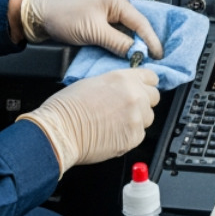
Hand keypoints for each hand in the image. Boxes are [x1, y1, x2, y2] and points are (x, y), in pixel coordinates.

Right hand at [18, 68, 159, 172]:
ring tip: (115, 122)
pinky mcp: (133, 137)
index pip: (151, 78)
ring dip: (137, 119)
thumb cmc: (67, 107)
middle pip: (153, 98)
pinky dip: (129, 135)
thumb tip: (125, 89)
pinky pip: (139, 135)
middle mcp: (134, 96)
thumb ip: (117, 85)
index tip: (142, 89)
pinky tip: (112, 133)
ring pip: (148, 118)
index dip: (145, 84)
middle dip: (142, 102)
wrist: (60, 131)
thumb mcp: (93, 82)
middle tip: (125, 108)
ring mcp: (136, 118)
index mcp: (124, 78)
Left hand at [19, 0, 163, 59]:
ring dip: (132, 46)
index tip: (158, 56)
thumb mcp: (94, 31)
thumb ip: (118, 42)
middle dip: (144, 43)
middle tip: (153, 61)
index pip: (141, 22)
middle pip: (136, 27)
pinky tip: (125, 55)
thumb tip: (136, 53)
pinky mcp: (100, 23)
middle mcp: (115, 5)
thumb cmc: (64, 17)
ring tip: (141, 60)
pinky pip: (116, 35)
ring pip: (127, 32)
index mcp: (117, 0)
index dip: (151, 40)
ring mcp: (107, 14)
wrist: (40, 17)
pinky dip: (121, 45)